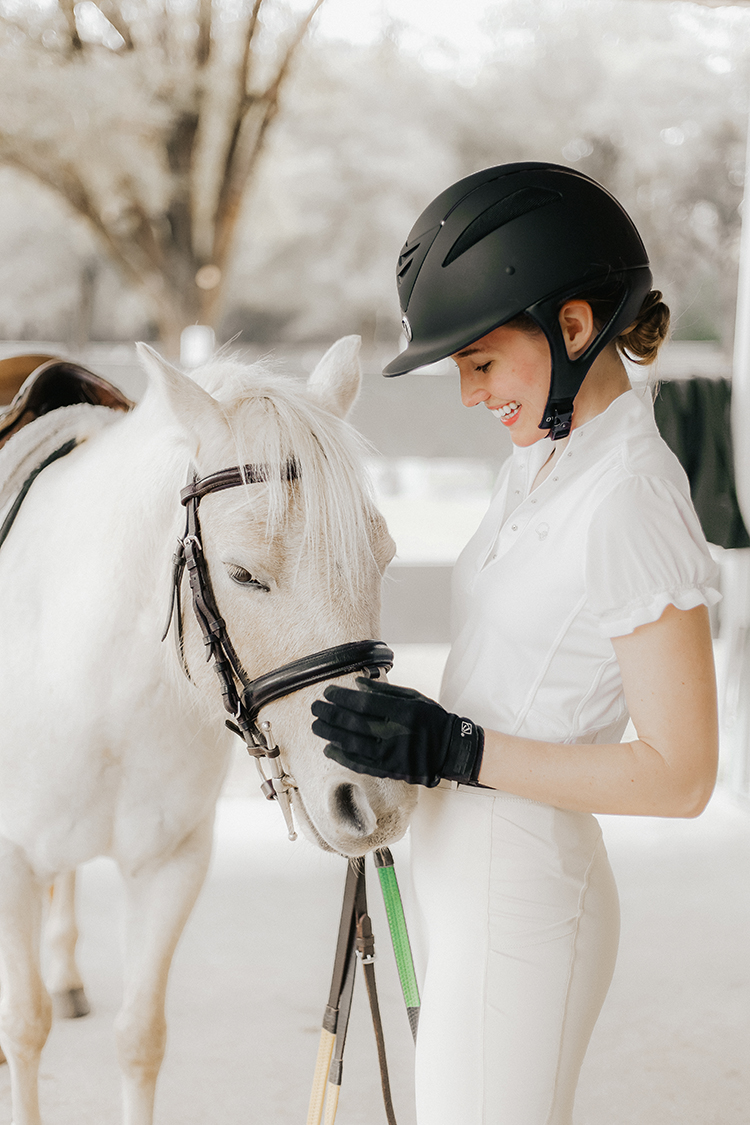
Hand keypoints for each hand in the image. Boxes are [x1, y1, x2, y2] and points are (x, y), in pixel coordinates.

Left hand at [311, 677, 483, 787]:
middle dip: (330, 714)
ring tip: (316, 726)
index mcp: (403, 712)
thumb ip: (385, 692)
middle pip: (354, 723)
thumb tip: (357, 684)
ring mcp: (392, 755)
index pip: (364, 703)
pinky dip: (342, 757)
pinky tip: (329, 749)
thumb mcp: (413, 697)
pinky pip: (360, 765)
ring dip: (331, 735)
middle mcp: (396, 733)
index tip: (328, 692)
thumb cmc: (431, 719)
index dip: (342, 697)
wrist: (451, 750)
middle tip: (315, 708)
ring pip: (353, 745)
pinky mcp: (390, 770)